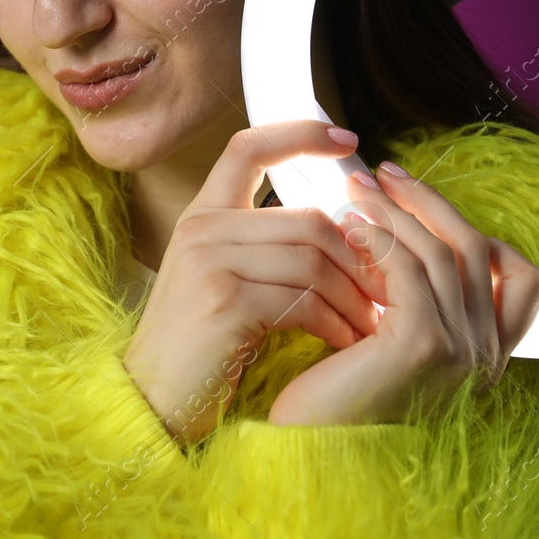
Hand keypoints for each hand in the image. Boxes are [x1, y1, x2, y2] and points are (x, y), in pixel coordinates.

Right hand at [122, 122, 388, 445]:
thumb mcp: (221, 280)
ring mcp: (210, 263)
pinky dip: (335, 322)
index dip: (299, 135)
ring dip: (354, 296)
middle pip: (307, 219)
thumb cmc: (198, 348)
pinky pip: (304, 300)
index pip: (248, 148)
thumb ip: (263, 246)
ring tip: (371, 322)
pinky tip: (345, 341)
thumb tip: (342, 227)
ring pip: (313, 260)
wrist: (152, 404)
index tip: (347, 140)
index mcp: (201, 215)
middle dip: (357, 257)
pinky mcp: (225, 303)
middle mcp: (201, 229)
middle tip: (386, 289)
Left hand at [267, 160, 538, 427]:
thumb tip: (395, 232)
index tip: (421, 206)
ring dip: (396, 211)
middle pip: (477, 247)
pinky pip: (409, 268)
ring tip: (354, 190)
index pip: (524, 280)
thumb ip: (409, 304)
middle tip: (382, 173)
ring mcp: (462, 352)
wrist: (311, 458)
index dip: (481, 233)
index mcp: (486, 358)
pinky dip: (379, 238)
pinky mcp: (424, 345)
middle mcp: (487, 357)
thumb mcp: (389, 348)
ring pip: (442, 250)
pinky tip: (348, 227)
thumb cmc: (338, 405)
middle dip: (428, 202)